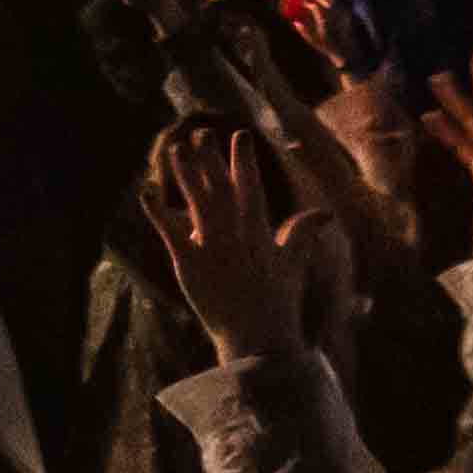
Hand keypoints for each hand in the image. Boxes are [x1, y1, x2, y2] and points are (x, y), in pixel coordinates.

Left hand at [143, 121, 315, 365]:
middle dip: (211, 160)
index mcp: (261, 233)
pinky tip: (146, 190)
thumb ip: (302, 233)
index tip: (239, 134)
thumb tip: (325, 213)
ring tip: (175, 149)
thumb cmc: (277, 302)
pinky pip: (170, 232)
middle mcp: (236, 236)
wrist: (257, 340)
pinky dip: (157, 211)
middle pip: (221, 189)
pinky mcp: (189, 265)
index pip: (252, 189)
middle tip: (201, 132)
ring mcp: (213, 249)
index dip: (244, 161)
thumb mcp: (293, 263)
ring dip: (186, 175)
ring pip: (197, 203)